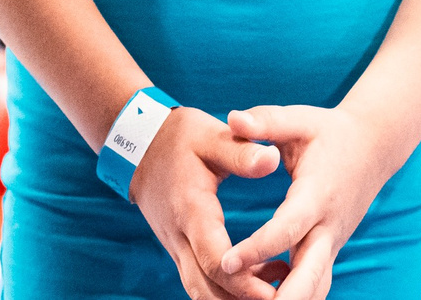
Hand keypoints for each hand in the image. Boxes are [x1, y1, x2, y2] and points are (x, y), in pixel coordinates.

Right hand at [128, 104, 281, 299]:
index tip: (273, 290)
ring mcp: (177, 247)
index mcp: (191, 211)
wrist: (139, 144)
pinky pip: (202, 280)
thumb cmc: (179, 138)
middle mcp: (179, 238)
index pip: (213, 259)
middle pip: (205, 289)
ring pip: (202, 291)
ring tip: (277, 288)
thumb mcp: (211, 136)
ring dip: (234, 298)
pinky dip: (228, 289)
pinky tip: (263, 278)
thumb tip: (273, 159)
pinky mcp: (180, 249)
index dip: (241, 280)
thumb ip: (241, 152)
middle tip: (280, 298)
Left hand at [219, 104, 395, 299]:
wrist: (374, 146)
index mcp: (316, 195)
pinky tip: (262, 295)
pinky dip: (293, 294)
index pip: (287, 229)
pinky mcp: (329, 249)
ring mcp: (332, 242)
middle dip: (283, 299)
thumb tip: (231, 118)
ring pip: (315, 287)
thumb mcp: (299, 119)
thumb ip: (265, 121)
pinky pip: (313, 281)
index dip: (258, 248)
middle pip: (310, 276)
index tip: (227, 262)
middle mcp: (327, 226)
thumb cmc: (330, 131)